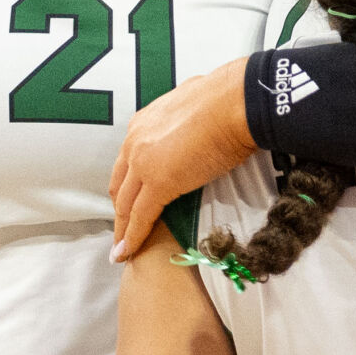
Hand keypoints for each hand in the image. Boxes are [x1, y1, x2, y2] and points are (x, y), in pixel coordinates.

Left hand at [109, 57, 254, 260]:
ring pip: (125, 204)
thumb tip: (199, 130)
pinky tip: (129, 253)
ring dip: (122, 230)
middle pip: (120, 184)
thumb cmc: (228, 101)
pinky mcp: (158, 182)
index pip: (128, 161)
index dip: (127, 185)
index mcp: (144, 122)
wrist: (237, 103)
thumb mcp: (194, 110)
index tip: (127, 202)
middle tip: (120, 233)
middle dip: (119, 211)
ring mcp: (143, 161)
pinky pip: (141, 216)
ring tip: (122, 251)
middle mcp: (136, 140)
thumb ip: (186, 125)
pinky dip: (133, 237)